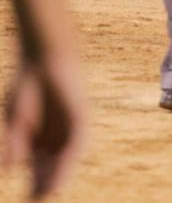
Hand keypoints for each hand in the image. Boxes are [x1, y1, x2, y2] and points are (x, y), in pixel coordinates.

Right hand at [3, 59, 85, 199]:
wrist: (43, 61)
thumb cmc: (27, 89)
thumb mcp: (17, 120)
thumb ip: (16, 143)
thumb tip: (11, 167)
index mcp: (42, 139)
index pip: (39, 166)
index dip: (35, 183)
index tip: (30, 200)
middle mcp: (58, 136)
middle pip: (52, 166)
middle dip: (45, 184)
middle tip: (37, 201)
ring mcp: (70, 128)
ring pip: (65, 158)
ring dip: (57, 177)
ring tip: (47, 194)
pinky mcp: (80, 118)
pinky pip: (76, 143)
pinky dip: (68, 160)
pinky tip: (62, 168)